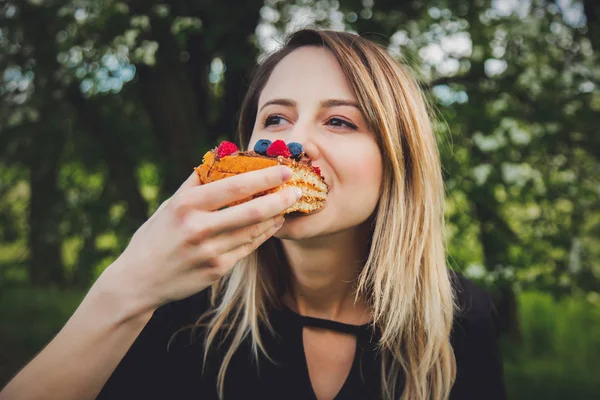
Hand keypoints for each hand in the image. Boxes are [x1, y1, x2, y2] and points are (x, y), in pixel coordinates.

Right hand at [101, 165, 299, 312]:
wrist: (138, 280)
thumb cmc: (155, 236)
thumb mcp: (170, 205)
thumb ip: (197, 182)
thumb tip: (222, 157)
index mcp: (186, 206)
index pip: (234, 186)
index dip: (264, 178)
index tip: (284, 170)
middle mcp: (199, 229)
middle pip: (252, 211)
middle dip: (280, 199)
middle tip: (297, 189)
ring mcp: (210, 252)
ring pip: (254, 230)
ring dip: (276, 216)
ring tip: (289, 204)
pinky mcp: (217, 270)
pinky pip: (249, 248)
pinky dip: (264, 233)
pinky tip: (274, 224)